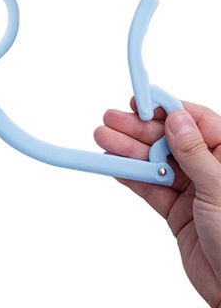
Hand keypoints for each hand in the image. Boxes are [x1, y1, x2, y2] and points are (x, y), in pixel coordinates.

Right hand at [94, 99, 220, 306]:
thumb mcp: (219, 190)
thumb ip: (194, 154)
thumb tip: (176, 120)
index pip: (196, 122)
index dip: (166, 109)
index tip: (140, 102)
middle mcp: (209, 169)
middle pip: (168, 142)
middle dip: (138, 131)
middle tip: (110, 121)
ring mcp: (192, 190)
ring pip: (155, 164)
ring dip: (128, 152)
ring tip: (103, 139)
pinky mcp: (176, 211)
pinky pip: (149, 188)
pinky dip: (130, 177)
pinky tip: (113, 165)